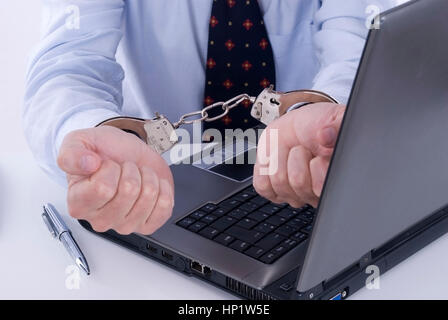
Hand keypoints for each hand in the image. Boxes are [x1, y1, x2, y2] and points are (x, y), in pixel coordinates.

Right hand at [57, 126, 173, 234]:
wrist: (126, 153)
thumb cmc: (103, 153)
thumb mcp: (78, 142)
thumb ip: (72, 153)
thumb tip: (87, 164)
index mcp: (78, 203)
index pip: (102, 188)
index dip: (110, 168)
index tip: (106, 164)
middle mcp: (99, 219)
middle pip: (129, 191)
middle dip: (131, 170)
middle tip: (124, 169)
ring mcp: (124, 225)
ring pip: (149, 196)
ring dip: (147, 177)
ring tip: (137, 175)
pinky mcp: (147, 225)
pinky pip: (164, 207)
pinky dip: (163, 188)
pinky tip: (151, 184)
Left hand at [253, 103, 345, 207]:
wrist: (299, 126)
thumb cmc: (319, 126)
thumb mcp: (334, 120)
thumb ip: (336, 127)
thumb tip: (325, 136)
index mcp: (332, 182)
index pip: (321, 186)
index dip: (317, 163)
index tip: (319, 148)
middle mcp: (313, 194)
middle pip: (298, 182)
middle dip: (298, 156)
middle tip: (303, 148)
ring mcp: (291, 194)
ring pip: (279, 181)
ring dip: (281, 158)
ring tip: (290, 151)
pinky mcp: (271, 189)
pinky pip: (263, 185)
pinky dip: (265, 166)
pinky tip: (276, 159)